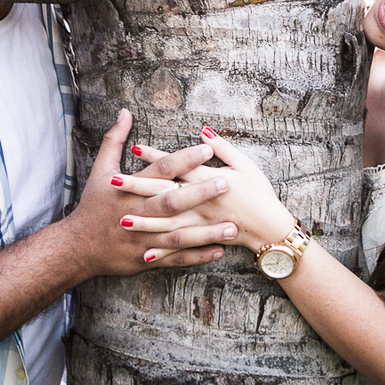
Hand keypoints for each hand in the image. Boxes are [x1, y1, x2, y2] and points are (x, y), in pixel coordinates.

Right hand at [66, 110, 237, 274]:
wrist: (77, 246)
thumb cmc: (92, 205)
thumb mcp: (100, 170)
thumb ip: (114, 140)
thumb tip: (125, 112)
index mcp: (130, 190)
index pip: (161, 171)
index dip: (183, 159)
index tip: (206, 149)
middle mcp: (138, 214)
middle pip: (172, 202)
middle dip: (200, 193)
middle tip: (226, 183)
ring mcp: (143, 238)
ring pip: (179, 235)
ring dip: (207, 232)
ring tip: (233, 227)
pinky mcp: (146, 258)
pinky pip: (175, 258)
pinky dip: (197, 256)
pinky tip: (219, 251)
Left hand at [113, 127, 294, 259]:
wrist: (270, 227)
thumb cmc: (259, 194)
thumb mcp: (245, 165)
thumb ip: (224, 148)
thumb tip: (204, 132)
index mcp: (208, 180)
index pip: (177, 165)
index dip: (156, 157)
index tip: (136, 149)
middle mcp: (200, 202)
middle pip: (163, 193)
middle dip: (137, 187)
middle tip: (113, 181)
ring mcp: (200, 224)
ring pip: (166, 223)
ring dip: (143, 221)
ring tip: (121, 217)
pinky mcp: (203, 240)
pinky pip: (179, 248)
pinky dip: (162, 251)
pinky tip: (144, 252)